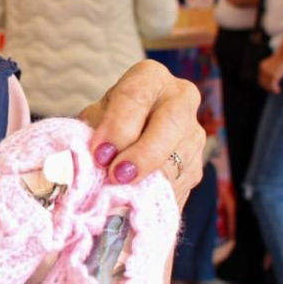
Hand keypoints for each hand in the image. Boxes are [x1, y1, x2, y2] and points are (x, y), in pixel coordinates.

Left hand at [79, 60, 205, 205]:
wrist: (126, 137)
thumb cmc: (106, 122)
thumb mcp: (94, 118)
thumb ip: (90, 134)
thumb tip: (86, 161)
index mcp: (150, 78)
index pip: (136, 96)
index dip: (118, 126)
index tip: (100, 153)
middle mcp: (179, 100)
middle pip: (170, 124)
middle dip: (143, 153)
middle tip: (118, 175)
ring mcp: (193, 134)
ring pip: (180, 158)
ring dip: (151, 180)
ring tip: (124, 196)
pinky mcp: (195, 167)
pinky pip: (181, 184)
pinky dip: (158, 197)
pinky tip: (139, 205)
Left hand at [258, 53, 282, 93]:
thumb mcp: (275, 62)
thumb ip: (273, 68)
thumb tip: (276, 73)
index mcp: (262, 66)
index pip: (261, 77)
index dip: (265, 83)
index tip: (269, 86)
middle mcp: (263, 70)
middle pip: (262, 82)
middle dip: (267, 87)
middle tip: (273, 90)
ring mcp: (268, 73)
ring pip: (268, 84)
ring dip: (271, 89)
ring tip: (276, 91)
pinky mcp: (274, 76)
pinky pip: (272, 85)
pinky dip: (275, 89)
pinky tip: (278, 91)